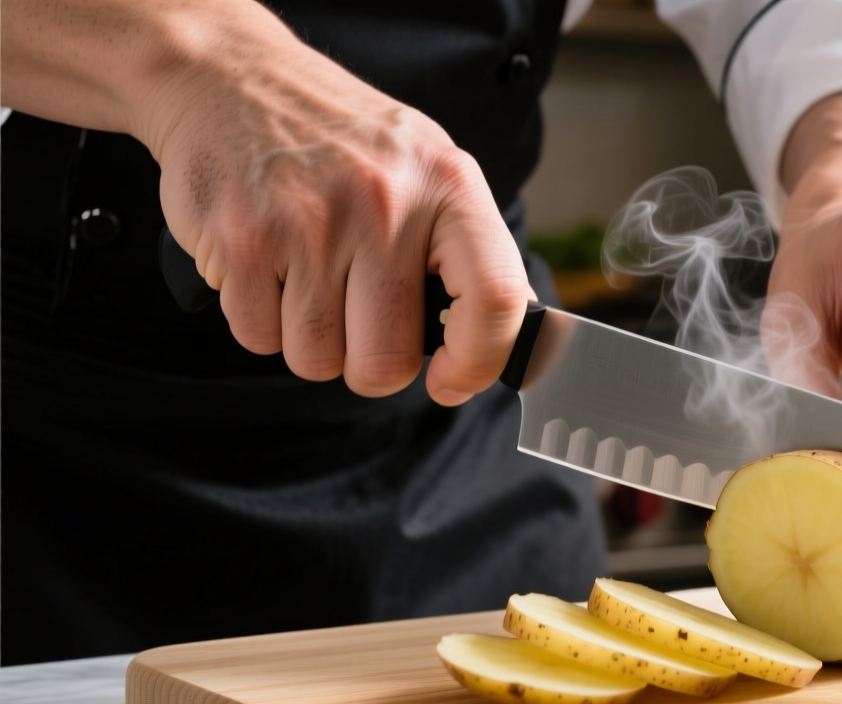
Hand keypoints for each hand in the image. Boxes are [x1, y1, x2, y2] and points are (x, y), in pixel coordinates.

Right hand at [2, 0, 530, 403]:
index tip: (451, 380)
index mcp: (448, 185)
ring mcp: (310, 222)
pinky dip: (262, 321)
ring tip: (310, 278)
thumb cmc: (343, 142)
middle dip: (370, 363)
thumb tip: (505, 342)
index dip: (477, 363)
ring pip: (318, 360)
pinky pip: (260, 339)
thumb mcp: (430, 171)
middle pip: (387, 361)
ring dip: (313, 341)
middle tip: (359, 319)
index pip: (494, 299)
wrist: (231, 79)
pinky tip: (269, 267)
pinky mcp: (243, 240)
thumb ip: (471, 253)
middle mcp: (385, 203)